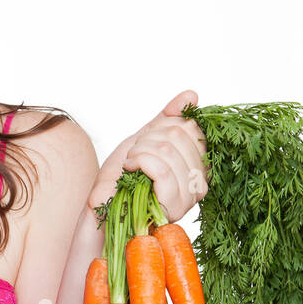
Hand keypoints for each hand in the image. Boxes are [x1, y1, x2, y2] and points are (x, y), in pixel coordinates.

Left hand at [88, 89, 208, 223]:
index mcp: (198, 165)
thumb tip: (191, 95)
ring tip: (131, 166)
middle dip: (147, 140)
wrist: (102, 204)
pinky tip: (130, 170)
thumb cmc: (122, 177)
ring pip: (168, 150)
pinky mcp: (175, 207)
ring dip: (139, 152)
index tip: (144, 144)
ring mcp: (190, 197)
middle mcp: (200, 182)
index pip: (190, 127)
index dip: (160, 129)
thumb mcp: (144, 140)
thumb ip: (168, 118)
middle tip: (135, 157)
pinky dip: (139, 163)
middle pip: (178, 135)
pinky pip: (162, 170)